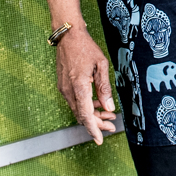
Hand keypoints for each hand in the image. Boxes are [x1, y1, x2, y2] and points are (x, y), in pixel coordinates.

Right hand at [54, 27, 116, 144]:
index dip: (94, 129)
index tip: (100, 139)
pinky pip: (75, 101)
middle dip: (97, 123)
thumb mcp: (101, 65)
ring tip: (108, 115)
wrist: (68, 35)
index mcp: (79, 86)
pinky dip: (86, 106)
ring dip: (93, 115)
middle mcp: (68, 90)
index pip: (86, 115)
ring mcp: (64, 88)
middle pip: (82, 116)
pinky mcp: (63, 85)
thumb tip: (109, 107)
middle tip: (111, 126)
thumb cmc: (86, 47)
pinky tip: (98, 103)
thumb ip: (105, 88)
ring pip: (78, 110)